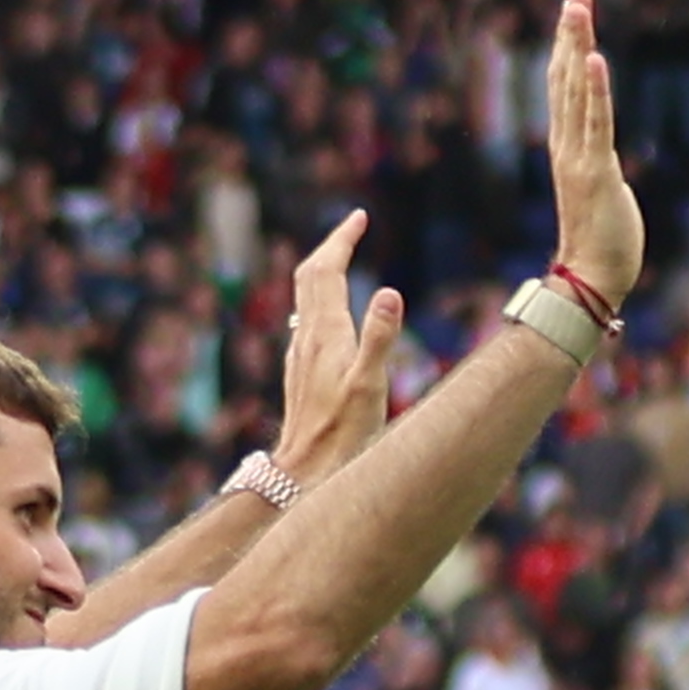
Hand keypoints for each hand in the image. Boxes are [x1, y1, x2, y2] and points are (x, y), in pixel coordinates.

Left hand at [274, 211, 403, 480]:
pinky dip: (320, 298)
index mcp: (326, 333)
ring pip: (305, 296)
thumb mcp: (370, 385)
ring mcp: (300, 353)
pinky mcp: (300, 370)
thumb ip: (381, 338)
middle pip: (310, 275)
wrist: (305, 472)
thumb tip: (389, 292)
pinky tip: (329, 311)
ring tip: (341, 256)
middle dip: (331, 246)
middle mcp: (307, 337)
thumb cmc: (342, 435)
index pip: (328, 270)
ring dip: (322, 269)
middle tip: (352, 227)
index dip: (343, 240)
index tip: (359, 217)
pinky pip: (307, 319)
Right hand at [540, 0, 643, 306]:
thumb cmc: (602, 242)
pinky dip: (596, 89)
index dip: (568, 48)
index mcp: (568, 148)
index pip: (565, 88)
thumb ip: (599, 166)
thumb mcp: (603, 189)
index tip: (572, 12)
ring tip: (577, 8)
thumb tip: (603, 158)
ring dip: (578, 47)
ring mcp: (579, 157)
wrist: (594, 280)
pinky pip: (597, 122)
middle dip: (570, 35)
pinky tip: (595, 57)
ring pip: (577, 91)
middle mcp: (567, 146)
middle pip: (566, 79)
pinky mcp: (597, 171)